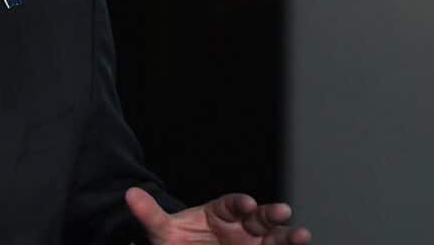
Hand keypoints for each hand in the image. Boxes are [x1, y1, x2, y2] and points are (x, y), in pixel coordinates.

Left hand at [126, 187, 311, 244]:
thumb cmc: (177, 242)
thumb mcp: (161, 230)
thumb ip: (150, 214)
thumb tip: (129, 194)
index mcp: (220, 212)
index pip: (231, 204)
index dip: (239, 203)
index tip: (246, 203)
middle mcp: (241, 225)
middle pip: (259, 217)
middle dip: (271, 214)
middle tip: (283, 211)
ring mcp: (252, 243)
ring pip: (274, 237)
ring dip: (288, 235)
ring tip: (304, 236)